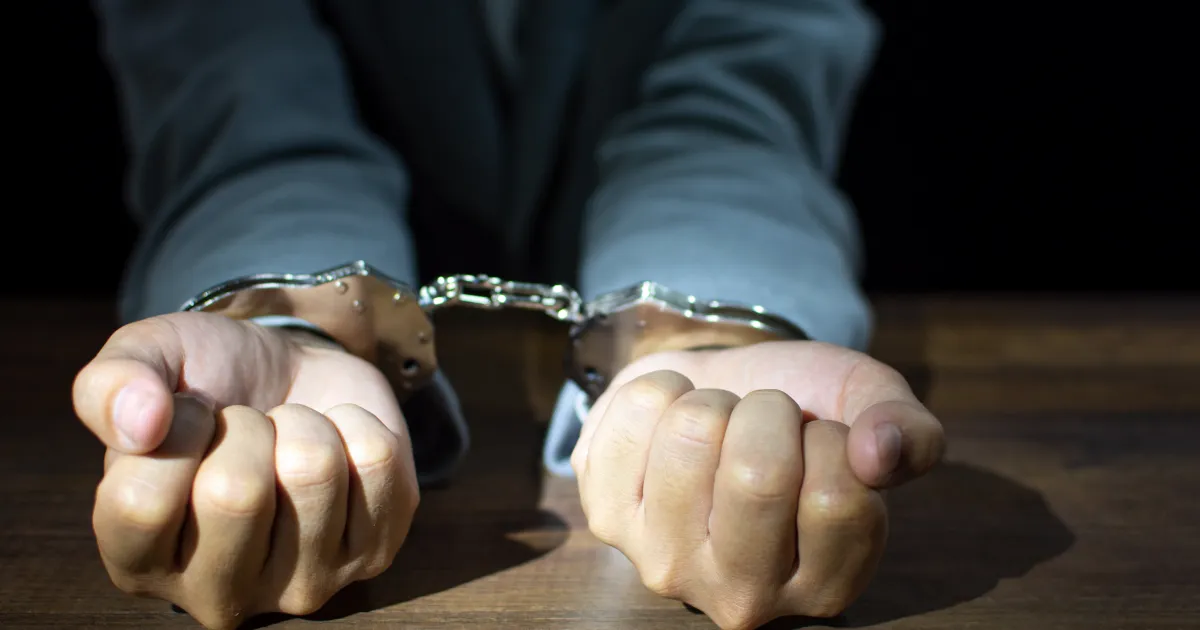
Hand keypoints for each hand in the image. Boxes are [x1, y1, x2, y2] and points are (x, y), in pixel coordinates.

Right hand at [73, 312, 418, 628]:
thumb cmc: (208, 384)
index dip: (175, 430)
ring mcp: (302, 585)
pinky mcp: (374, 553)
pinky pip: (377, 460)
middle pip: (235, 495)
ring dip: (305, 424)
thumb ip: (109, 385)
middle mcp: (216, 595)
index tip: (190, 414)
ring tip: (291, 434)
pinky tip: (337, 443)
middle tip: (248, 427)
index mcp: (139, 564)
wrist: (294, 375)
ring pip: (314, 472)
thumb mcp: (144, 362)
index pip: (141, 504)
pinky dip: (357, 423)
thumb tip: (141, 422)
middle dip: (246, 427)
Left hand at [571, 341, 943, 628]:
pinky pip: (635, 413)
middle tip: (761, 421)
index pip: (838, 498)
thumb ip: (907, 431)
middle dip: (767, 411)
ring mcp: (664, 562)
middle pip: (757, 475)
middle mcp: (741, 596)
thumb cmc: (798, 411)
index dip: (829, 438)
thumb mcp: (867, 409)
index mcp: (823, 585)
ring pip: (690, 434)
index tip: (813, 438)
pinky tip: (667, 424)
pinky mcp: (604, 515)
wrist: (715, 390)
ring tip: (716, 423)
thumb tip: (880, 453)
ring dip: (710, 400)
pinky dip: (659, 389)